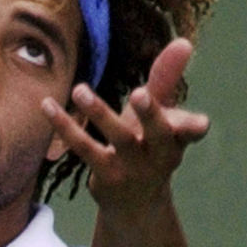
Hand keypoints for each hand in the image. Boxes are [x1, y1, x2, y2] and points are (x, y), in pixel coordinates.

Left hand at [42, 38, 208, 211]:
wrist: (136, 205)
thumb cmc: (148, 147)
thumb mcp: (160, 116)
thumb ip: (167, 79)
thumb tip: (184, 41)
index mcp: (177, 139)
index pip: (189, 131)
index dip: (193, 127)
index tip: (200, 124)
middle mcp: (159, 155)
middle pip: (157, 134)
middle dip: (150, 114)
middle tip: (140, 93)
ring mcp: (132, 167)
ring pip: (118, 138)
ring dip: (99, 113)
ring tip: (80, 89)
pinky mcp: (105, 175)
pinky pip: (84, 148)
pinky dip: (65, 126)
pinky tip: (47, 105)